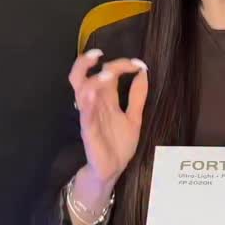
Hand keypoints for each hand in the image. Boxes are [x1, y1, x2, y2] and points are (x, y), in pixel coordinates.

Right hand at [69, 49, 148, 186]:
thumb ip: (137, 96)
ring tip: (107, 73)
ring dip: (93, 80)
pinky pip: (84, 116)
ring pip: (81, 93)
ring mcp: (90, 117)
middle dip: (87, 62)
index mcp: (105, 99)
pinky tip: (91, 93)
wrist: (113, 169)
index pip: (107, 73)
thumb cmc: (119, 144)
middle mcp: (95, 104)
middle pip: (81, 76)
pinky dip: (87, 104)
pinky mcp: (89, 132)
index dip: (121, 64)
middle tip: (100, 55)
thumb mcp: (134, 117)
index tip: (137, 63)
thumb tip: (143, 72)